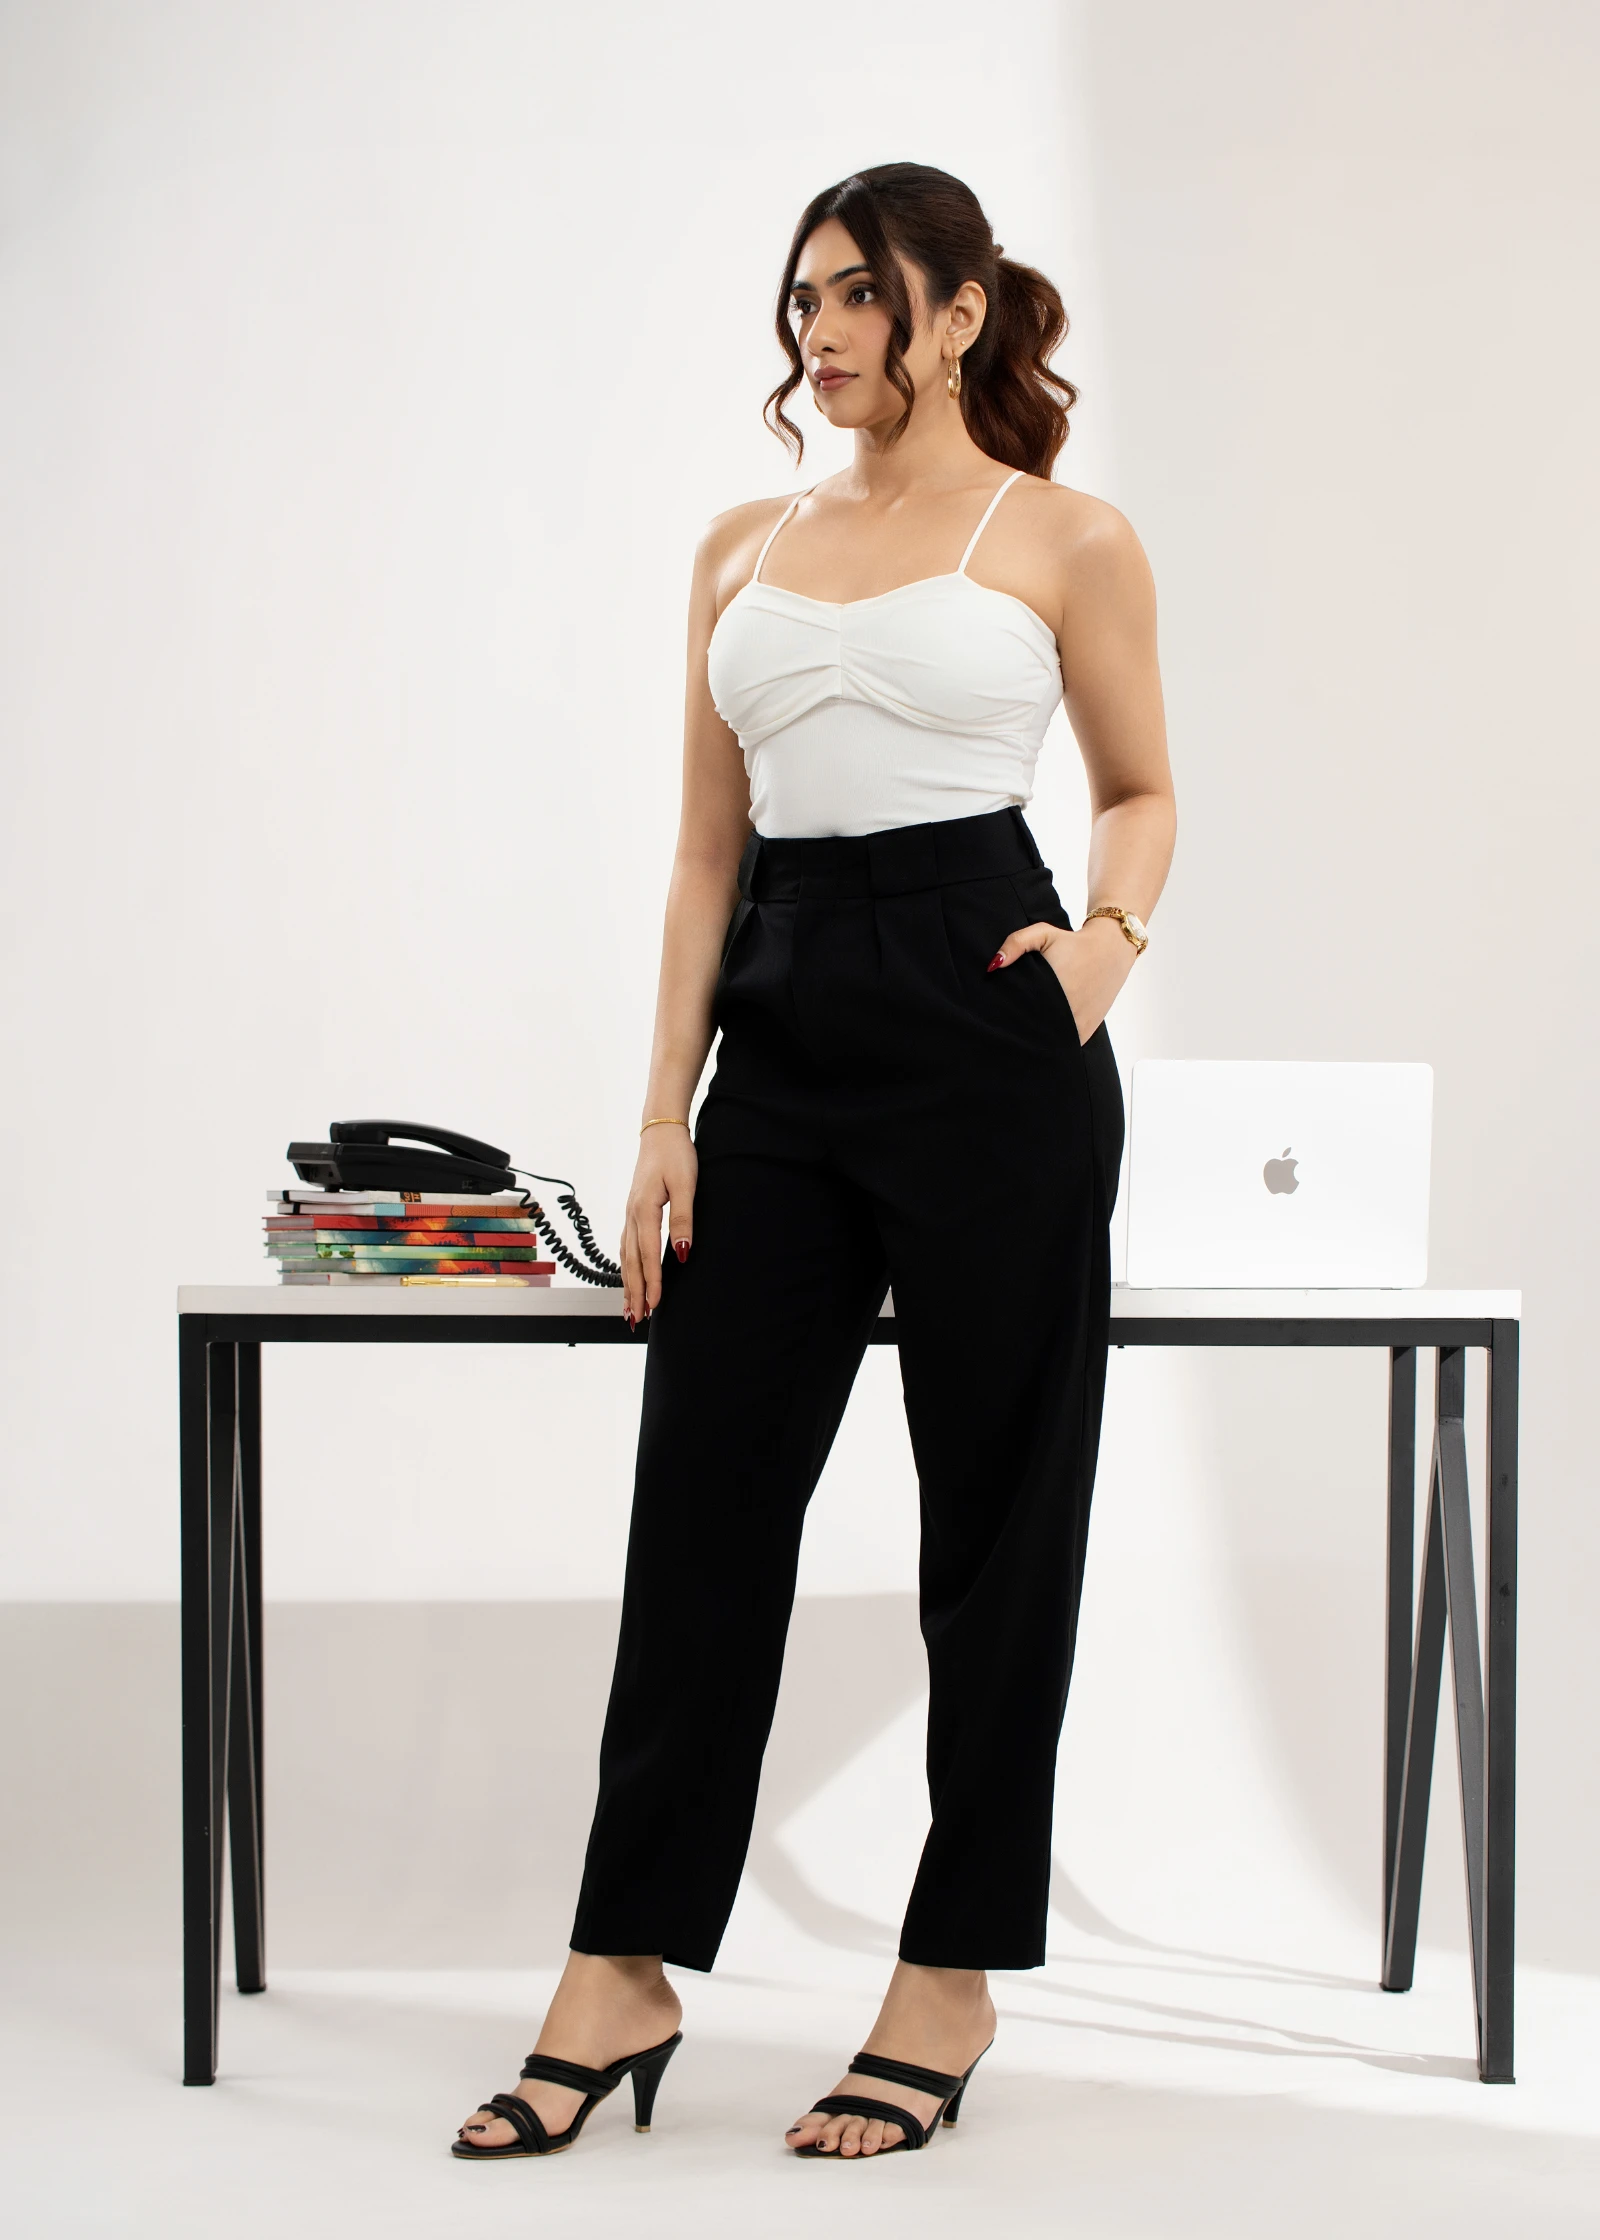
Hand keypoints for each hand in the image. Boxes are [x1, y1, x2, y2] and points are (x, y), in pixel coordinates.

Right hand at [621, 1126, 696, 1328]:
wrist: (660, 1131)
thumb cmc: (676, 1155)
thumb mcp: (686, 1184)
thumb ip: (683, 1219)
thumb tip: (681, 1252)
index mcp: (644, 1209)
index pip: (648, 1254)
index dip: (652, 1281)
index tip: (656, 1304)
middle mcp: (631, 1214)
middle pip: (631, 1261)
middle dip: (635, 1292)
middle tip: (637, 1319)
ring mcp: (629, 1213)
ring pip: (625, 1256)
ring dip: (627, 1284)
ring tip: (630, 1309)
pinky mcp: (632, 1210)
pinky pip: (626, 1245)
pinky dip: (626, 1266)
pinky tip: (628, 1276)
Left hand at [987, 916, 1134, 1042]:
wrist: (1111, 950)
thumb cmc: (1073, 942)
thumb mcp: (1043, 934)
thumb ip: (1016, 943)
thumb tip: (993, 965)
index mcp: (1051, 989)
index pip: (1017, 1013)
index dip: (1003, 1016)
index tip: (995, 1014)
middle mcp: (1065, 1011)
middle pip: (1030, 1032)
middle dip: (1016, 1030)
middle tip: (1003, 1027)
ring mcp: (1076, 1025)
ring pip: (1047, 1044)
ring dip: (1034, 1041)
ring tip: (1022, 1033)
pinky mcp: (1085, 1032)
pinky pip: (1063, 1047)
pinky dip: (1053, 1045)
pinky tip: (1042, 1036)